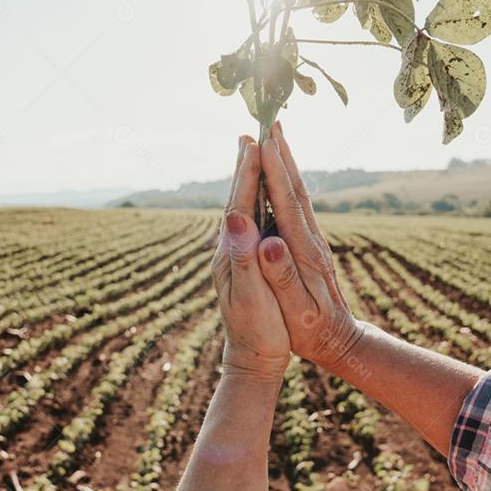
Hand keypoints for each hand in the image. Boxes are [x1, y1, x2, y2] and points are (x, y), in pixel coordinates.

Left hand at [211, 136, 290, 378]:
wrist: (253, 359)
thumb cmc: (260, 332)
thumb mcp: (252, 297)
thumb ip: (244, 258)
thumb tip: (235, 219)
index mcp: (233, 254)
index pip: (239, 204)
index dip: (247, 172)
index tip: (252, 140)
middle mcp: (230, 249)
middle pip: (237, 198)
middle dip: (244, 165)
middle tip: (248, 131)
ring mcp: (236, 254)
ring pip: (243, 206)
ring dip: (248, 177)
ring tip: (251, 152)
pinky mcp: (246, 260)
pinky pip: (252, 220)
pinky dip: (255, 198)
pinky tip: (259, 192)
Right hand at [256, 122, 363, 374]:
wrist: (340, 341)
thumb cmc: (312, 333)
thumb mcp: (297, 311)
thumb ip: (283, 277)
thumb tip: (270, 243)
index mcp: (304, 253)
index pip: (286, 205)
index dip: (274, 173)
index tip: (264, 143)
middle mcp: (311, 240)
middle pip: (294, 189)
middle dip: (281, 155)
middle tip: (271, 122)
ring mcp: (312, 240)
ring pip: (297, 193)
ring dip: (286, 163)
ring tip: (275, 137)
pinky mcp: (310, 244)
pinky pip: (296, 205)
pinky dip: (287, 182)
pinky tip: (280, 174)